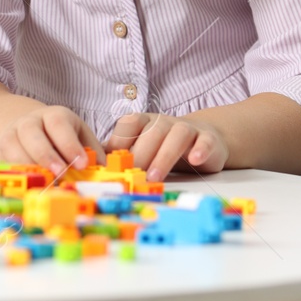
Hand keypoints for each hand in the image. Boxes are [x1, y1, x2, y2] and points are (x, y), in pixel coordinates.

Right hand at [0, 105, 104, 178]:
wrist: (29, 129)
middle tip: (59, 173)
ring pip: (11, 147)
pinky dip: (5, 174)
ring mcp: (9, 135)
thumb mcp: (81, 140)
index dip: (70, 144)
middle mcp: (29, 122)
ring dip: (25, 166)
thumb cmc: (63, 140)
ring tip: (40, 184)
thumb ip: (94, 156)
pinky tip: (17, 188)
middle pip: (31, 133)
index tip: (81, 164)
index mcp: (54, 116)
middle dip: (45, 154)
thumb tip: (107, 177)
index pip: (60, 125)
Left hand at [106, 112, 228, 180]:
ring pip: (176, 136)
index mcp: (144, 122)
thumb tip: (92, 162)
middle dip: (140, 155)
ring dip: (164, 157)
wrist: (206, 138)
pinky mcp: (207, 138)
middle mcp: (164, 122)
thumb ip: (122, 153)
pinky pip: (204, 141)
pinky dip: (201, 149)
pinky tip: (195, 160)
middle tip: (132, 176)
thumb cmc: (166, 146)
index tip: (111, 164)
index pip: (129, 125)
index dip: (119, 143)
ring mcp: (187, 128)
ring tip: (155, 178)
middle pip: (151, 133)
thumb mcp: (142, 147)